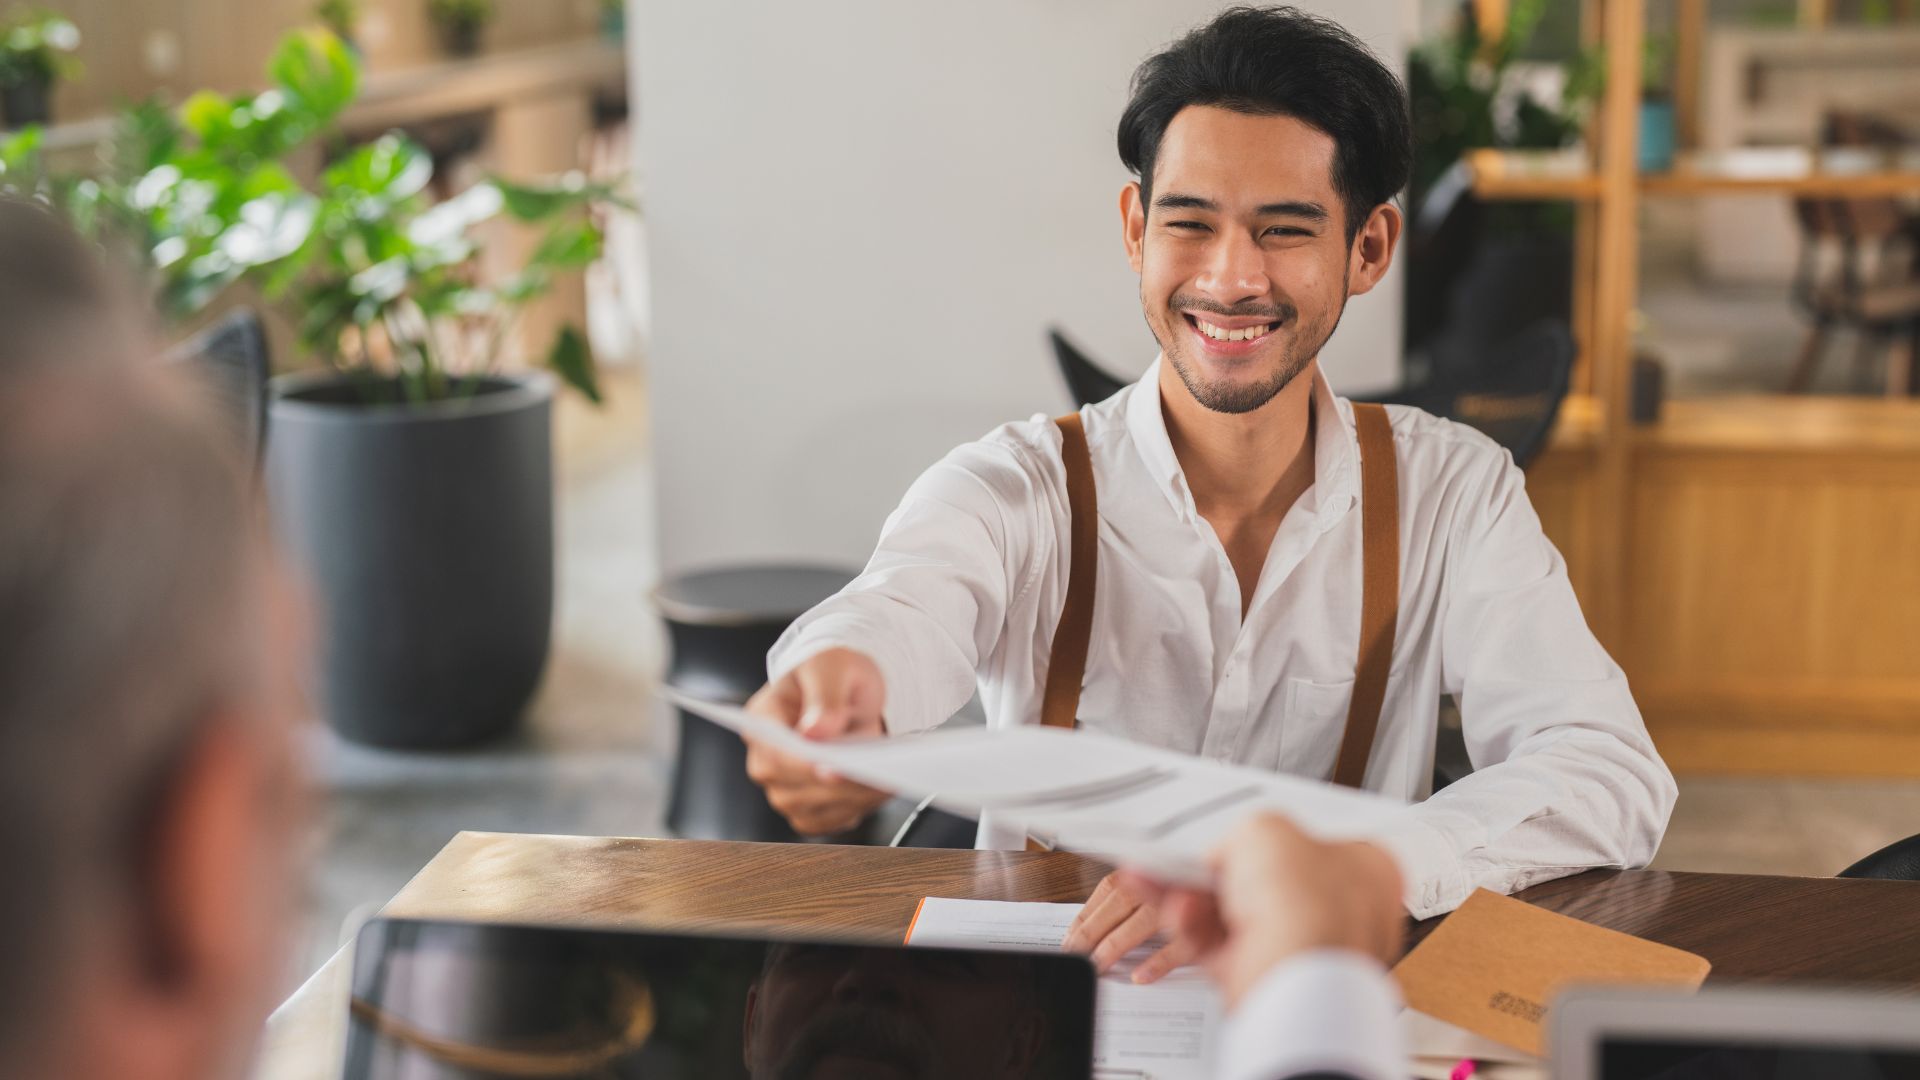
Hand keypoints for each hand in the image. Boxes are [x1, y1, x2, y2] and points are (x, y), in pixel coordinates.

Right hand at [742, 647, 893, 835]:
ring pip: (816, 812)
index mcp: (763, 721)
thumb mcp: (832, 666)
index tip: (835, 769)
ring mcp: (784, 789)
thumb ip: (825, 695)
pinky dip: (855, 810)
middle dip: (842, 787)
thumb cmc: (834, 674)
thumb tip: (816, 731)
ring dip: (855, 800)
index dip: (805, 766)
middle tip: (883, 776)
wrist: (846, 692)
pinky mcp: (806, 809)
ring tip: (889, 781)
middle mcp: (766, 761)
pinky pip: (829, 822)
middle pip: (797, 790)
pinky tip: (877, 792)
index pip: (778, 754)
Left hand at [1060, 871, 1199, 983]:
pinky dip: (1159, 962)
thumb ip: (1139, 889)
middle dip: (1092, 932)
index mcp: (1155, 866)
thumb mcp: (1169, 879)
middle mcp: (1168, 880)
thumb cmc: (1205, 884)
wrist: (1248, 883)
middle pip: (1119, 904)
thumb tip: (1100, 915)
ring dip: (1116, 946)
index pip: (1110, 887)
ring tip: (1099, 965)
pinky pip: (1179, 947)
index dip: (1087, 912)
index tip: (1070, 934)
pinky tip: (1141, 976)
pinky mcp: (1210, 929)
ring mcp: (1188, 904)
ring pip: (1141, 924)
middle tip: (1075, 954)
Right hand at [1120, 814, 1403, 1009]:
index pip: (1311, 844)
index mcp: (1363, 870)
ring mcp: (1300, 947)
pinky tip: (1167, 905)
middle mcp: (1337, 912)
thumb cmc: (1309, 903)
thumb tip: (1229, 851)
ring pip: (1232, 914)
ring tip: (1158, 878)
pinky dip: (1190, 925)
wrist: (1296, 973)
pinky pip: (1217, 944)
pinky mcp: (1263, 975)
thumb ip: (1245, 832)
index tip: (1232, 834)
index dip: (1267, 838)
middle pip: (1261, 882)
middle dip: (1213, 871)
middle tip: (1181, 860)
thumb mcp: (1268, 829)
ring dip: (1192, 896)